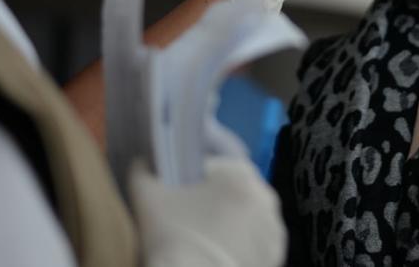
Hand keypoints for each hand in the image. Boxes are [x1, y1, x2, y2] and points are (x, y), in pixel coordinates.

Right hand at [129, 157, 286, 266]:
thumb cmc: (171, 234)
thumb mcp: (147, 194)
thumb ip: (144, 170)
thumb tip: (143, 161)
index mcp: (241, 172)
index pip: (216, 166)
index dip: (194, 179)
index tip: (179, 194)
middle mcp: (266, 195)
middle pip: (233, 193)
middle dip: (214, 203)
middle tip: (189, 221)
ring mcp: (274, 228)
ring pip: (246, 219)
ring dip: (229, 225)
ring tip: (204, 242)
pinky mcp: (274, 256)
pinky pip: (254, 244)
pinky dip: (240, 247)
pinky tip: (217, 255)